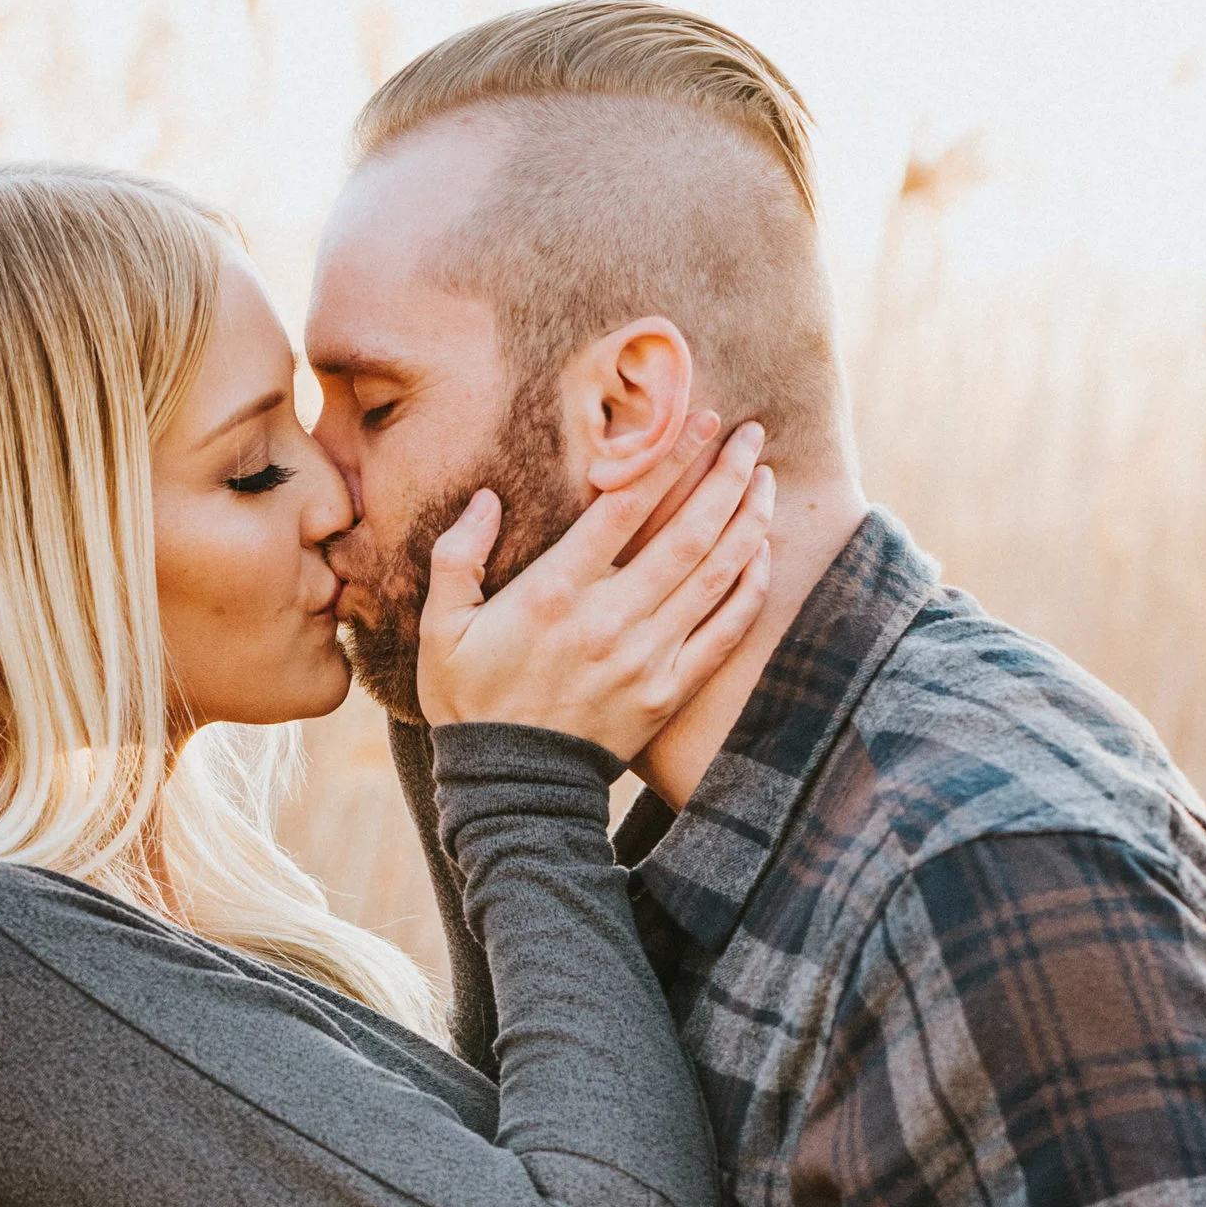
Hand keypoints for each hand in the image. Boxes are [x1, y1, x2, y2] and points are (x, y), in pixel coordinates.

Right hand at [413, 415, 773, 757]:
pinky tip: (763, 552)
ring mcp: (647, 658)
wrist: (511, 788)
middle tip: (752, 435)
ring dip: (747, 521)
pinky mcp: (669, 693)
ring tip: (765, 480)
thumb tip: (486, 498)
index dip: (670, 456)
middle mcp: (610, 620)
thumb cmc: (471, 703)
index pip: (627, 507)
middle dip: (726, 475)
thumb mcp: (440, 629)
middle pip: (687, 532)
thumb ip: (458, 558)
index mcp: (555, 592)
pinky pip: (724, 632)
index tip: (699, 418)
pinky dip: (750, 588)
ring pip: (715, 575)